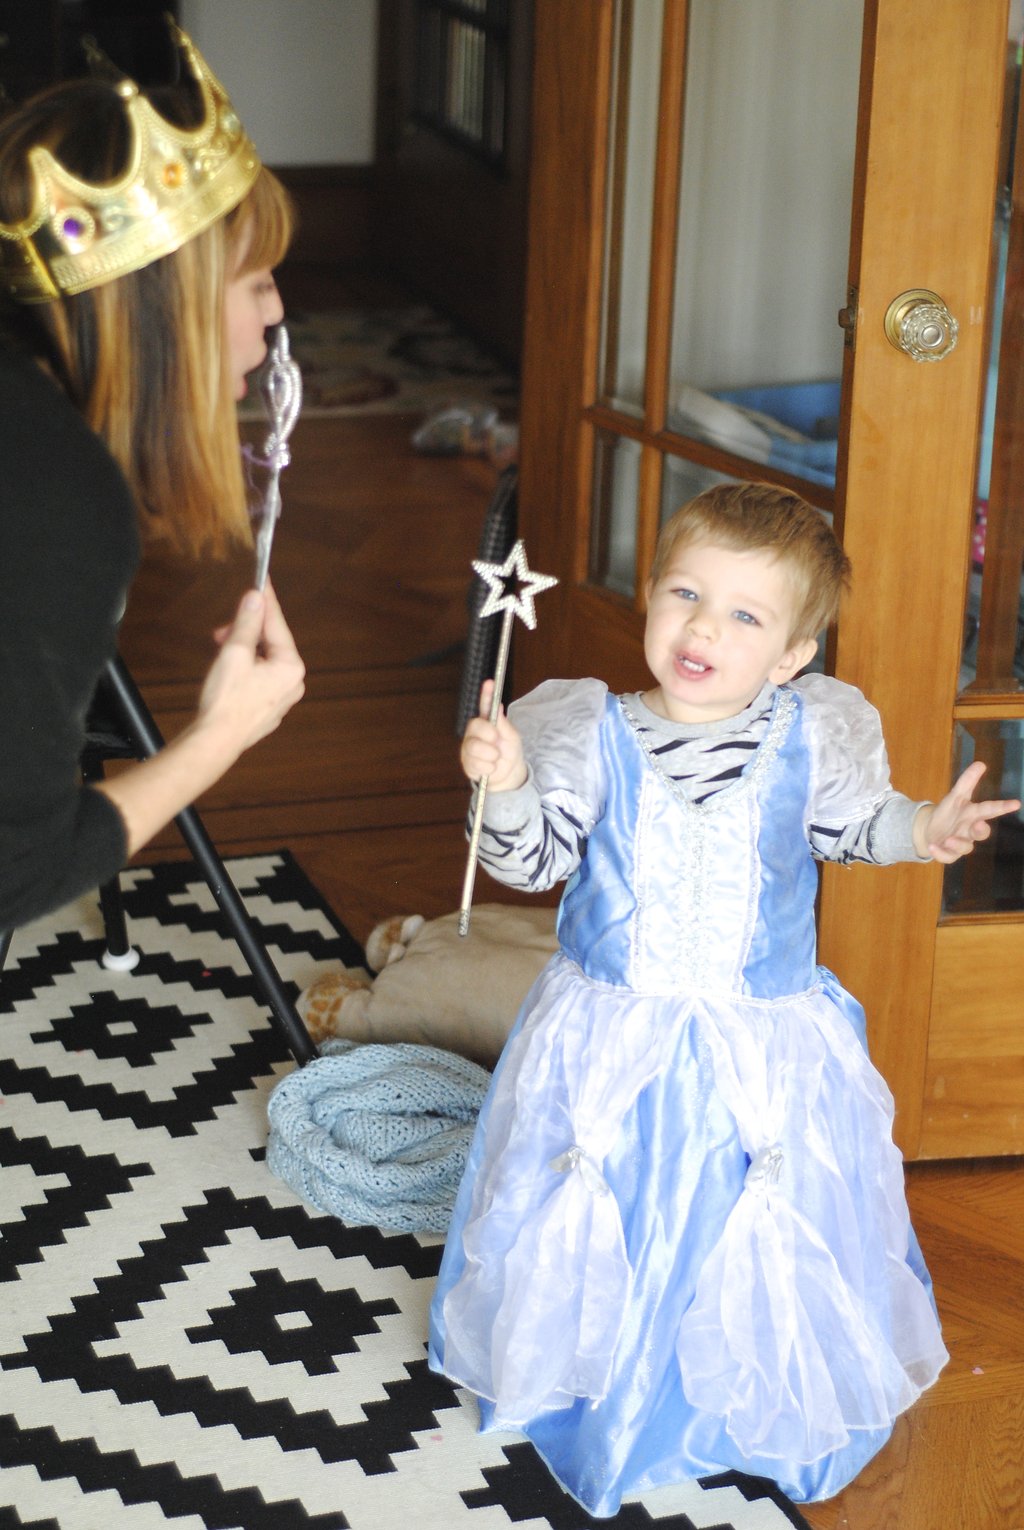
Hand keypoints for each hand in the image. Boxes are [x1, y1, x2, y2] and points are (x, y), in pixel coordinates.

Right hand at [196, 584, 305, 753]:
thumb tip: (254, 600)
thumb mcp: (235, 652)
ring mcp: (281, 699)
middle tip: (223, 629)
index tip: (260, 582)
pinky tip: (227, 669)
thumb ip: (246, 623)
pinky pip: (259, 679)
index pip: (277, 624)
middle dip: (246, 632)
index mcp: (291, 667)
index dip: (265, 601)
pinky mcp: (266, 709)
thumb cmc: (226, 701)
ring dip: (242, 650)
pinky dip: (244, 668)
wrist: (215, 741)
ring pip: (263, 661)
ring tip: (221, 650)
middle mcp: (292, 683)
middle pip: (271, 643)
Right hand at [460, 679, 526, 791]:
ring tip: (496, 758)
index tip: (490, 682)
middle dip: (488, 734)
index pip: (484, 705)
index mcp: (488, 722)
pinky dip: (487, 767)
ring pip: (473, 746)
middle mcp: (475, 732)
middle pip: (474, 725)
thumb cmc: (509, 752)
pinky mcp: (467, 762)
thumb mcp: (512, 738)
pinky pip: (474, 763)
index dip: (486, 694)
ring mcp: (469, 747)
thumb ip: (504, 725)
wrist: (508, 775)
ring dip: (490, 754)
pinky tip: (491, 767)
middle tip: (497, 740)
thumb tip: (498, 707)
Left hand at [913, 761, 1020, 863]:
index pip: (990, 810)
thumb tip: (980, 763)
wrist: (930, 829)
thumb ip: (967, 781)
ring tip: (948, 839)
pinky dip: (940, 853)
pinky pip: (947, 857)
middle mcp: (970, 831)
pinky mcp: (949, 854)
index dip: (1002, 806)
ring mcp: (961, 844)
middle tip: (978, 824)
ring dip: (958, 843)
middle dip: (981, 830)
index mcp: (974, 815)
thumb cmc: (949, 813)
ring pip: (965, 847)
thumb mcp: (956, 796)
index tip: (1016, 803)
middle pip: (981, 833)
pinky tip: (933, 846)